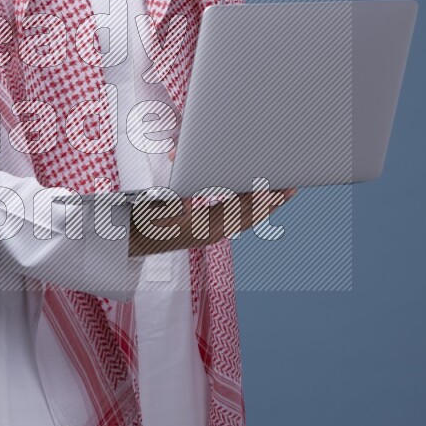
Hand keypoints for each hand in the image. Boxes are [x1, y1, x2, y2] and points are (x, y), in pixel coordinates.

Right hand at [128, 162, 296, 257]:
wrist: (132, 239)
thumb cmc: (143, 218)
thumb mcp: (155, 208)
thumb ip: (173, 203)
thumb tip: (188, 202)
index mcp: (202, 226)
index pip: (238, 208)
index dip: (258, 196)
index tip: (277, 186)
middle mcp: (211, 232)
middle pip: (249, 216)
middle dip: (271, 201)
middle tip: (293, 188)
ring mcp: (210, 234)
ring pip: (246, 220)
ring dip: (266, 207)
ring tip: (285, 194)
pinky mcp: (207, 232)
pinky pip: (237, 223)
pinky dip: (252, 213)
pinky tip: (261, 206)